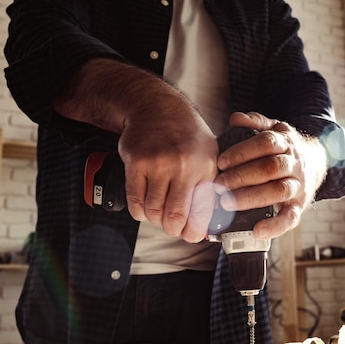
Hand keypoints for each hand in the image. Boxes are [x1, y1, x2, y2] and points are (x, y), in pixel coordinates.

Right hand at [53, 58, 218, 241]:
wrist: (158, 107)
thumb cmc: (187, 135)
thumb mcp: (209, 156)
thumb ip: (209, 188)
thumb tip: (206, 225)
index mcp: (205, 166)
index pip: (201, 212)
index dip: (194, 232)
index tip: (190, 235)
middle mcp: (183, 165)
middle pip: (175, 218)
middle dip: (173, 230)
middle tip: (172, 228)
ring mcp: (158, 164)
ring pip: (153, 212)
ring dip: (155, 220)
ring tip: (159, 214)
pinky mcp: (136, 163)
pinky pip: (135, 201)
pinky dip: (139, 212)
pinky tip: (145, 207)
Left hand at [214, 112, 327, 239]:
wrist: (317, 162)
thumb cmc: (285, 148)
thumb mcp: (274, 129)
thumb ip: (256, 123)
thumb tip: (237, 119)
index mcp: (286, 142)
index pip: (266, 143)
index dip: (243, 152)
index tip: (221, 161)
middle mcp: (294, 164)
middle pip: (270, 168)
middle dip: (242, 176)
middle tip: (219, 184)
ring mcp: (299, 186)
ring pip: (279, 191)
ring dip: (252, 197)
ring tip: (227, 203)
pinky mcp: (300, 206)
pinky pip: (291, 218)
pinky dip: (275, 226)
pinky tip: (257, 231)